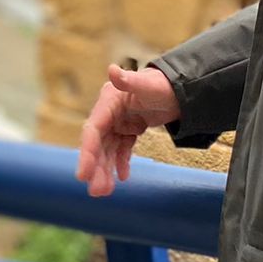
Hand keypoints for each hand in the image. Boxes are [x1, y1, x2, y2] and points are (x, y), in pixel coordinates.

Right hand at [76, 63, 179, 197]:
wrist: (180, 89)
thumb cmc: (163, 85)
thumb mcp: (148, 84)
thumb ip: (130, 80)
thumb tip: (112, 69)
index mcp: (109, 101)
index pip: (93, 129)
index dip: (86, 152)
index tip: (82, 174)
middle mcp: (109, 113)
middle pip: (98, 144)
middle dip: (96, 168)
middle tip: (96, 191)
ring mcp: (119, 122)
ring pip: (108, 150)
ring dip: (105, 170)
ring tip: (105, 191)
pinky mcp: (129, 129)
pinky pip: (121, 149)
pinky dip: (121, 163)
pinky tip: (122, 177)